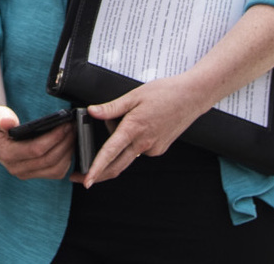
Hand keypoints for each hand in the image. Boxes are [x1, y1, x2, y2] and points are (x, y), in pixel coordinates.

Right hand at [0, 103, 73, 181]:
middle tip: (73, 127)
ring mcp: (25, 173)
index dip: (54, 138)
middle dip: (65, 143)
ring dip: (68, 153)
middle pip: (49, 161)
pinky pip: (55, 172)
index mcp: (7, 154)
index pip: (36, 150)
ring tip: (73, 135)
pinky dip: (66, 160)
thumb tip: (10, 122)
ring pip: (55, 170)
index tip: (65, 125)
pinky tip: (69, 145)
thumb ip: (1, 117)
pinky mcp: (33, 173)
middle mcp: (17, 169)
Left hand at [81, 72, 205, 185]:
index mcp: (134, 129)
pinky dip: (132, 140)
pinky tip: (139, 123)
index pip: (110, 153)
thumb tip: (92, 112)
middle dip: (99, 174)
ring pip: (127, 153)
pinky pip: (139, 149)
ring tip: (126, 117)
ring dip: (118, 145)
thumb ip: (111, 108)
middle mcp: (144, 143)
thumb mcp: (133, 96)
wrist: (191, 97)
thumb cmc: (164, 93)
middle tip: (82, 177)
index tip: (87, 181)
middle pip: (117, 166)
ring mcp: (153, 148)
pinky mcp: (159, 149)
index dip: (96, 168)